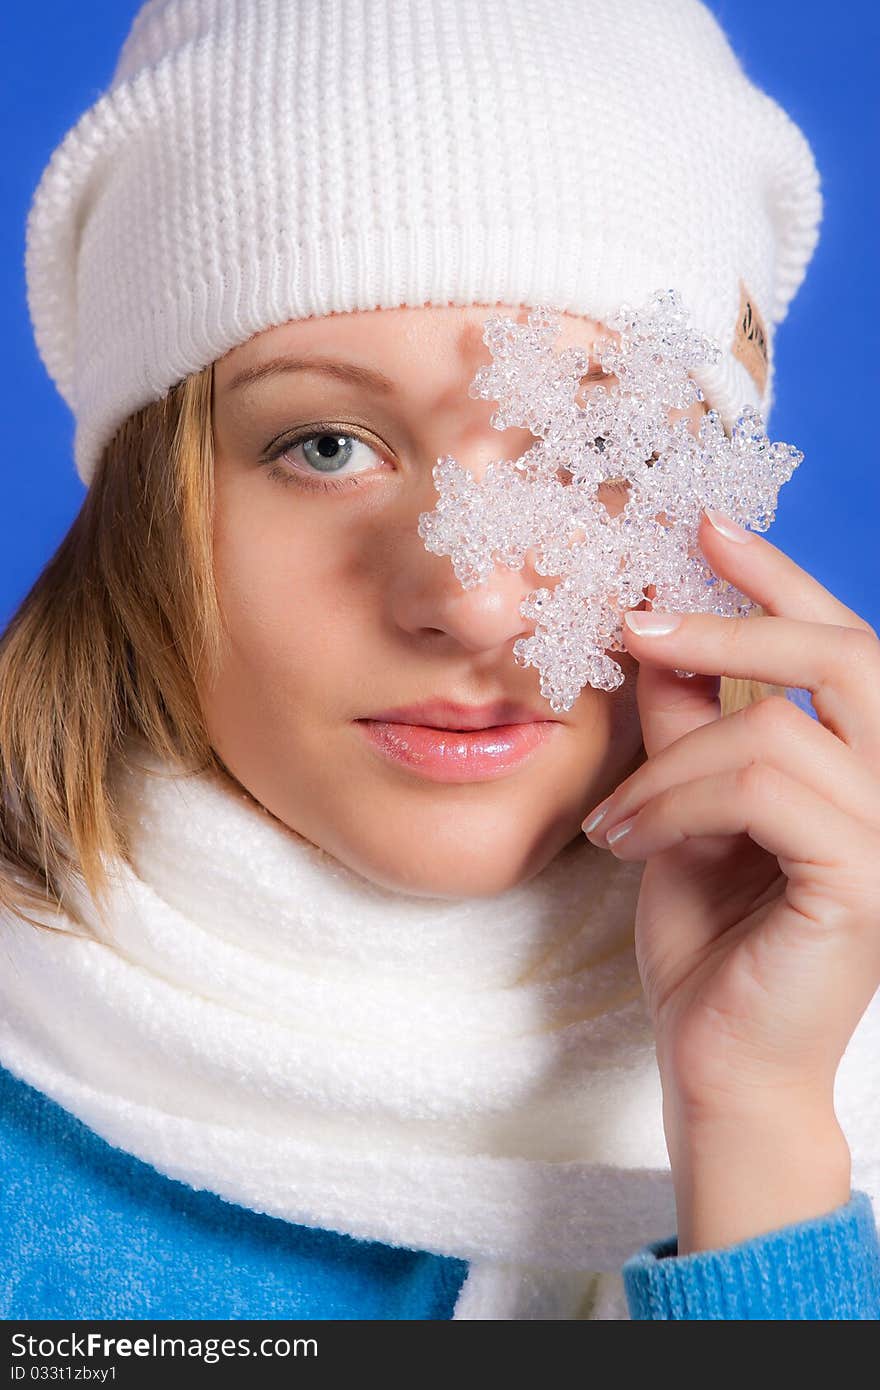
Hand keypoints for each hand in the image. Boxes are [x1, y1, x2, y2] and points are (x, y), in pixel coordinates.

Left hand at [580, 507, 879, 1248]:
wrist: (717, 1064)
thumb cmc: (709, 941)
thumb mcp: (683, 806)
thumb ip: (685, 722)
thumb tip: (655, 630)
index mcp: (865, 768)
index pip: (845, 648)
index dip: (781, 579)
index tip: (705, 526)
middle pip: (852, 658)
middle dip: (741, 618)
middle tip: (640, 615)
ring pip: (776, 731)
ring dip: (668, 761)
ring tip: (611, 817)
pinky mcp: (864, 883)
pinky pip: (760, 791)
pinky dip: (674, 802)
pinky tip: (626, 843)